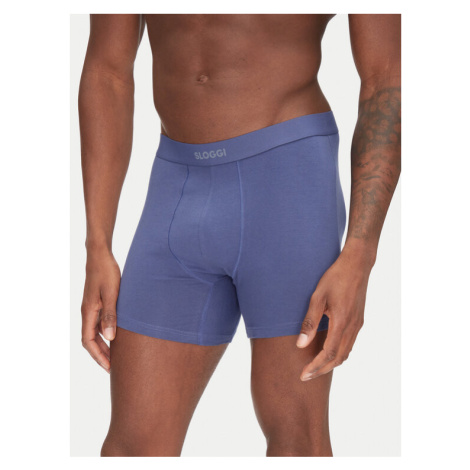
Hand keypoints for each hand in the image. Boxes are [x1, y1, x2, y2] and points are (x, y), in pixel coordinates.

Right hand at [81, 249, 120, 372]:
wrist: (100, 255)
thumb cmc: (106, 272)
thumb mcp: (111, 294)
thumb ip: (110, 315)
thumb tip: (109, 338)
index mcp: (88, 312)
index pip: (88, 341)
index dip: (98, 356)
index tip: (109, 368)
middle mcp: (87, 312)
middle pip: (91, 340)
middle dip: (102, 354)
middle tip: (115, 368)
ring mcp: (92, 307)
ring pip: (95, 332)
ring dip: (104, 345)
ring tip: (118, 356)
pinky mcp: (97, 302)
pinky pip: (99, 323)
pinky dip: (107, 333)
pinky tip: (118, 335)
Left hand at [296, 248, 371, 380]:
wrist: (357, 265)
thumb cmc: (335, 277)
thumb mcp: (317, 297)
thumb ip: (309, 322)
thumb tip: (301, 345)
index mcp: (342, 322)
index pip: (329, 354)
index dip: (316, 367)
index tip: (303, 375)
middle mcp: (353, 327)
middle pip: (339, 358)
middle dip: (322, 369)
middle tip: (306, 376)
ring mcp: (358, 324)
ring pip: (346, 352)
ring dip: (331, 363)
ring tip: (315, 367)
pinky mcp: (359, 320)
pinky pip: (350, 344)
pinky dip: (339, 353)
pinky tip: (328, 351)